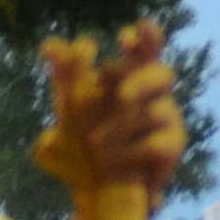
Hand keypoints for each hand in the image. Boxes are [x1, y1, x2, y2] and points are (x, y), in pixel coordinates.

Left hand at [37, 21, 183, 195]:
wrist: (99, 182)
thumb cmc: (89, 131)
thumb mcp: (72, 101)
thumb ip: (64, 73)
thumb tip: (48, 45)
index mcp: (135, 72)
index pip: (147, 47)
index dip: (148, 37)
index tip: (127, 38)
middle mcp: (156, 92)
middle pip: (161, 74)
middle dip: (142, 82)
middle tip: (122, 96)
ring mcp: (168, 118)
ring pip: (154, 113)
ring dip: (120, 127)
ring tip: (93, 142)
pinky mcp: (171, 147)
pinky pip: (154, 145)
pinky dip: (127, 152)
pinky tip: (106, 160)